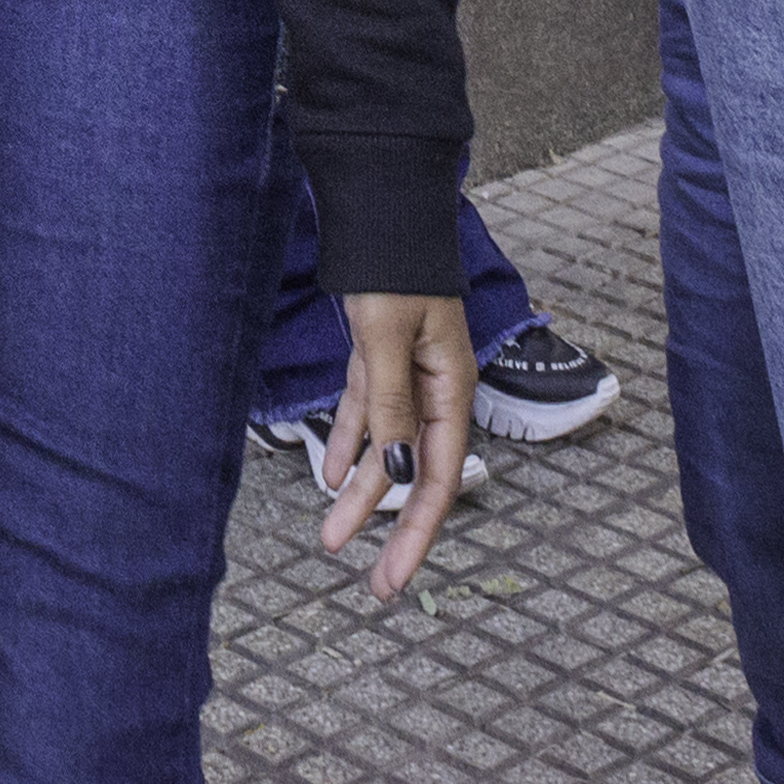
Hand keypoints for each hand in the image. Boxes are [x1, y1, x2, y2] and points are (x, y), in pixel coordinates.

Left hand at [315, 289, 476, 595]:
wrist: (382, 200)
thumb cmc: (393, 265)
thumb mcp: (387, 338)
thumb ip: (392, 403)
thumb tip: (400, 469)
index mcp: (451, 388)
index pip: (437, 479)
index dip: (415, 534)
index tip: (394, 579)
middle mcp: (435, 387)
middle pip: (413, 473)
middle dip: (388, 528)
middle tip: (371, 583)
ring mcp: (406, 371)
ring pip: (385, 446)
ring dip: (360, 491)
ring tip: (331, 537)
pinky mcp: (379, 353)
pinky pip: (367, 410)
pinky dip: (350, 441)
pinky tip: (334, 473)